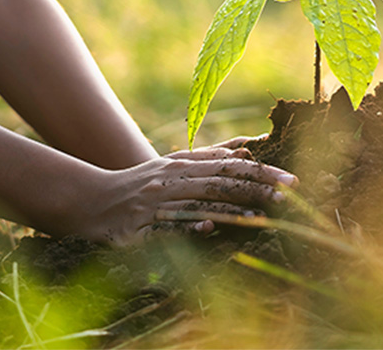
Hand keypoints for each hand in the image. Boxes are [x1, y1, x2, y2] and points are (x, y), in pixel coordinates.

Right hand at [78, 137, 298, 245]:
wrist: (90, 200)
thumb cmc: (139, 185)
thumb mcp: (173, 166)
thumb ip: (208, 159)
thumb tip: (247, 153)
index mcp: (181, 166)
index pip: (229, 167)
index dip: (261, 173)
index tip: (293, 179)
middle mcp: (171, 181)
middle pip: (218, 183)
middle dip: (255, 188)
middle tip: (289, 195)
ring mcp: (155, 205)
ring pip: (196, 203)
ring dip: (230, 209)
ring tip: (260, 214)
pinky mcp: (138, 229)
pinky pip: (166, 228)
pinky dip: (188, 227)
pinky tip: (208, 229)